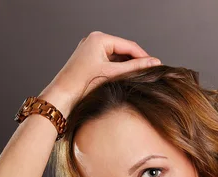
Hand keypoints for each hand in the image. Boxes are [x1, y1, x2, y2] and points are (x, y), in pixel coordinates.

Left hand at [39, 31, 160, 115]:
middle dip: (135, 61)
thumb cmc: (82, 84)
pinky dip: (116, 69)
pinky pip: (107, 62)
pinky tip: (124, 78)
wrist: (61, 96)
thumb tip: (154, 62)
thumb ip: (135, 67)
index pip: (129, 45)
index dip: (143, 56)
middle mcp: (93, 40)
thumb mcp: (112, 74)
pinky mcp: (88, 60)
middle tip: (149, 73)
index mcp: (99, 38)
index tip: (156, 65)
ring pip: (116, 57)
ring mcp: (90, 50)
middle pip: (122, 50)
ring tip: (138, 77)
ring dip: (126, 66)